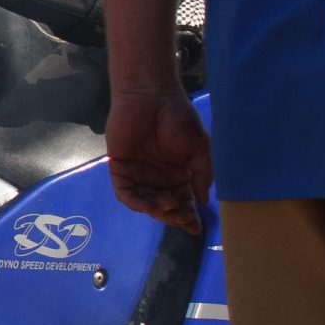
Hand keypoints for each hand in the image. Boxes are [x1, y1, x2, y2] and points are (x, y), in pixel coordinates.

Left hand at [107, 85, 213, 233]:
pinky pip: (125, 193)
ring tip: (168, 206)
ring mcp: (138, 174)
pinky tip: (147, 204)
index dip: (189, 216)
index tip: (196, 229)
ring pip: (145, 203)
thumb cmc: (177, 117)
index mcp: (178, 174)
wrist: (151, 96)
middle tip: (183, 216)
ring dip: (156, 210)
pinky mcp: (120, 169)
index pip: (183, 202)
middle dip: (174, 216)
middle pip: (164, 207)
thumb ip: (202, 174)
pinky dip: (135, 202)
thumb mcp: (199, 147)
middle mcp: (158, 178)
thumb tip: (204, 200)